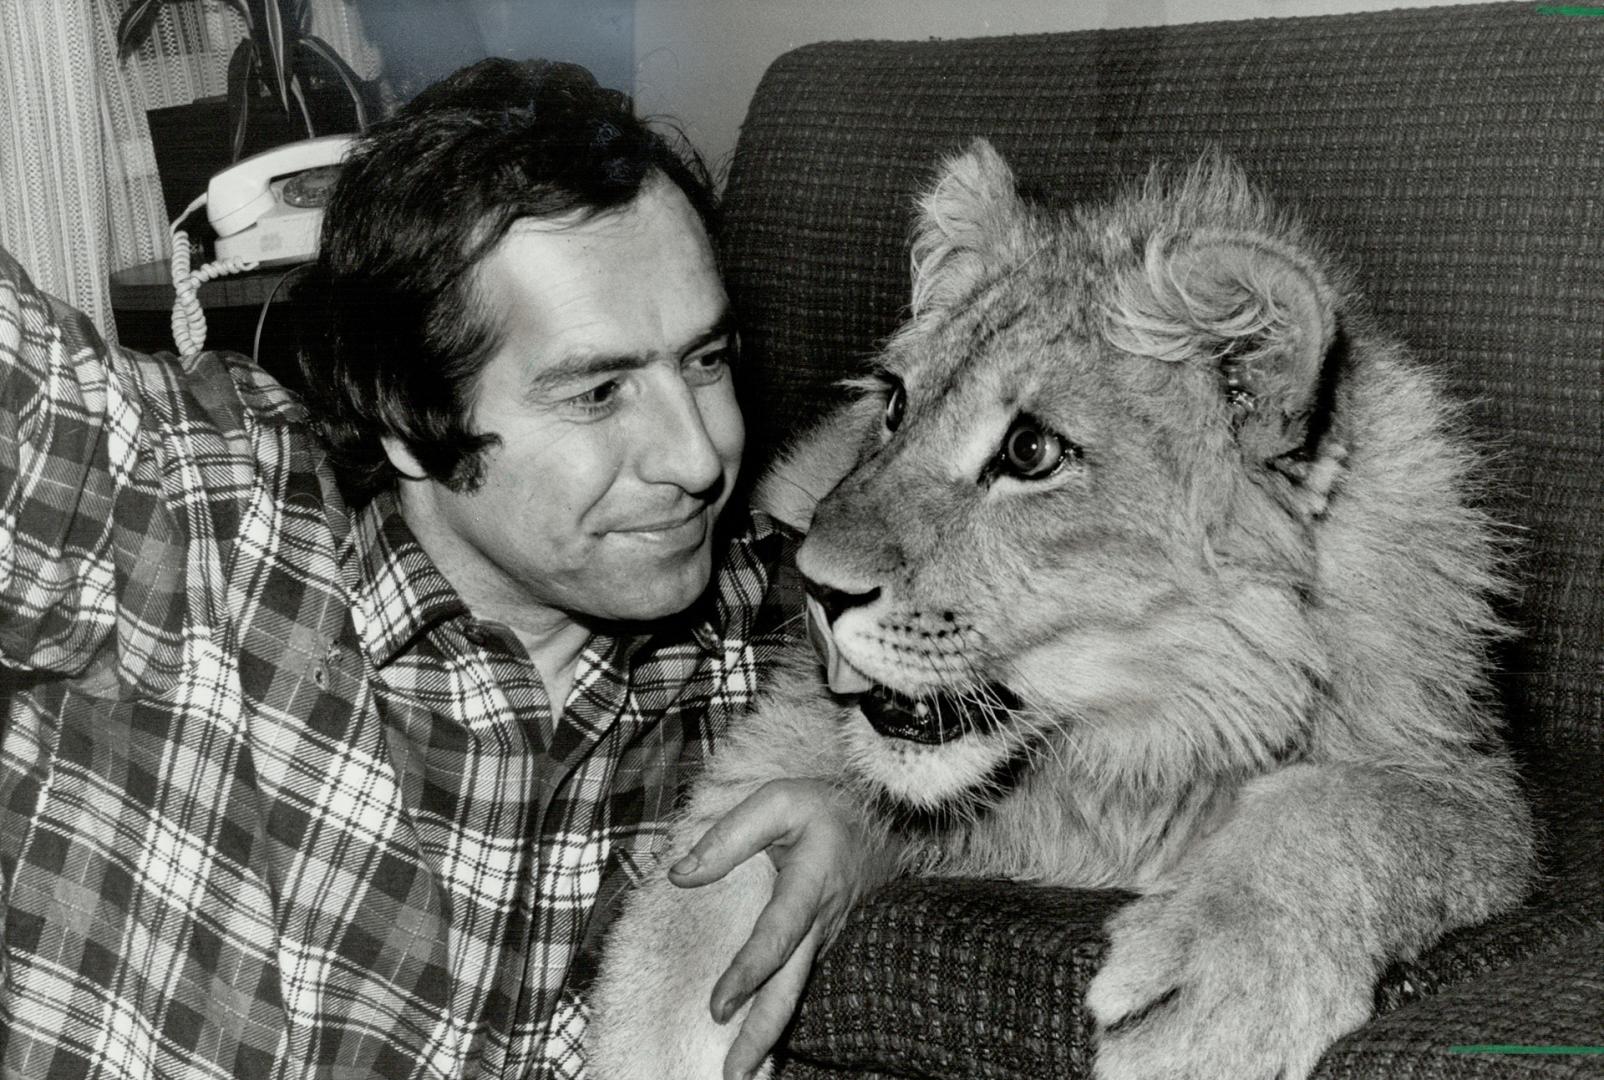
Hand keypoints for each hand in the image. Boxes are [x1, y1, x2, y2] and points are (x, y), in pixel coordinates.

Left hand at [666, 778, 870, 1079]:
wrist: (892, 816)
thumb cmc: (828, 805)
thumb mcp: (779, 801)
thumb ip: (729, 836)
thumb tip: (680, 875)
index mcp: (809, 885)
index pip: (777, 937)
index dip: (748, 974)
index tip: (718, 1007)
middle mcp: (821, 921)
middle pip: (789, 988)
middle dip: (760, 1035)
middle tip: (731, 1076)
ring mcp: (827, 936)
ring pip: (795, 991)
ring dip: (767, 1032)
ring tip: (737, 1070)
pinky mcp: (826, 940)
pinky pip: (800, 980)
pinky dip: (779, 1011)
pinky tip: (756, 1036)